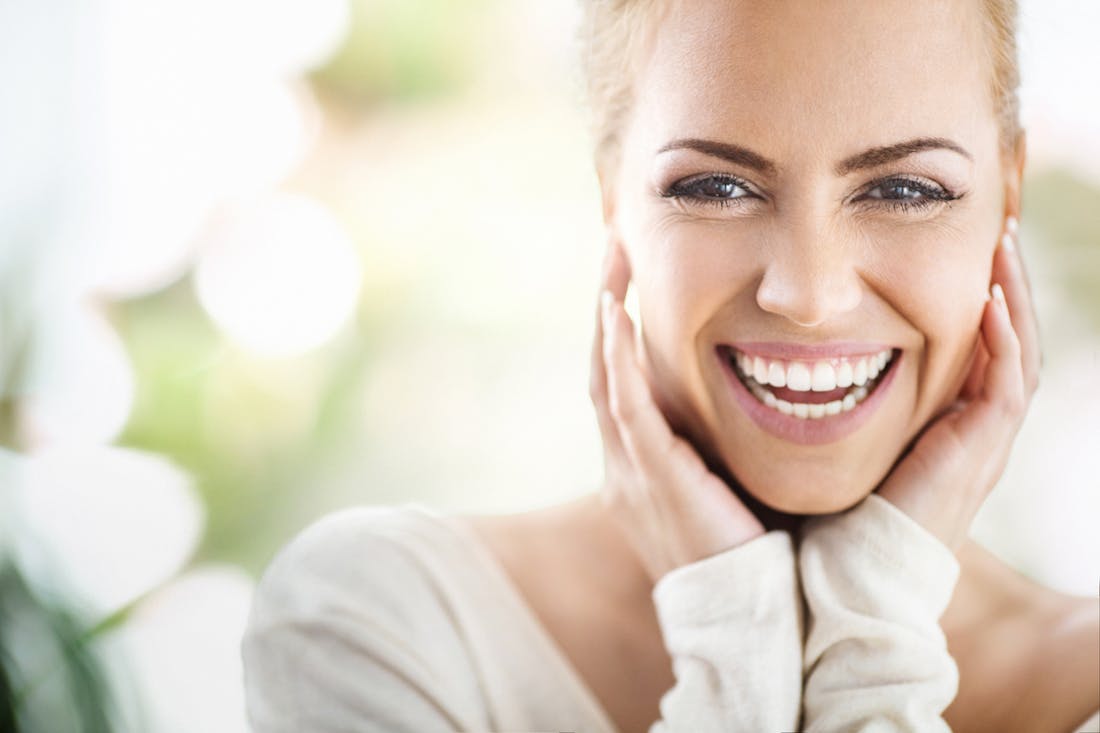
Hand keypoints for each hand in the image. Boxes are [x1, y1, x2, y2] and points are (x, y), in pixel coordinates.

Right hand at [590, 238, 764, 582]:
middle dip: (607, 305)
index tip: (632, 277)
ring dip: (607, 315)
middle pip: (603, 368)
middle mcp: (626, 463)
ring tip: (613, 257)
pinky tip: (618, 313)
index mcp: (644, 466)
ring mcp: (631, 469)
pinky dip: (617, 358)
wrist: (744, 621)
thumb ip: (726, 450)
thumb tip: (757, 407)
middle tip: (614, 244)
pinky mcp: (651, 476)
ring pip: (606, 377)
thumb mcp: (729, 491)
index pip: (623, 383)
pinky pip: (625, 405)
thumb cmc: (749, 559)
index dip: (621, 330)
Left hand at [878, 218, 1038, 550]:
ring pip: (1019, 353)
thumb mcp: (861, 432)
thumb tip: (815, 348)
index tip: (968, 251)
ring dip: (1013, 299)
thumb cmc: (851, 502)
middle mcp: (980, 425)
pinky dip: (1002, 342)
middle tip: (999, 233)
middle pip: (1011, 340)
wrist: (864, 562)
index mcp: (955, 419)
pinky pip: (1007, 384)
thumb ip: (859, 395)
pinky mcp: (983, 450)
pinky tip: (989, 303)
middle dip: (1007, 285)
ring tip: (1003, 248)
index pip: (983, 345)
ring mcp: (987, 438)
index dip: (982, 298)